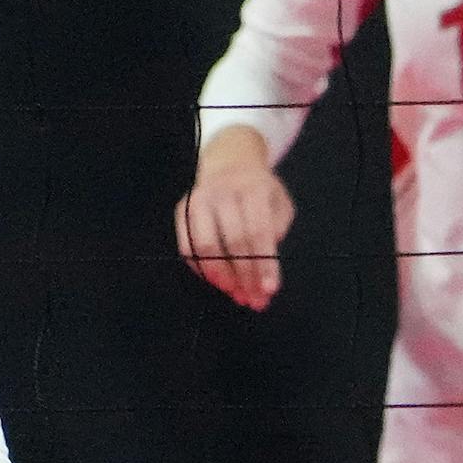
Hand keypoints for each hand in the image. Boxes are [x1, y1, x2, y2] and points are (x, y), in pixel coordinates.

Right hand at [176, 130, 295, 311]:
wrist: (228, 161)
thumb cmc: (259, 190)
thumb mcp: (279, 202)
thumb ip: (277, 230)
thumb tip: (265, 264)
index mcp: (253, 188)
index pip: (259, 232)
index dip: (264, 264)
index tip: (269, 290)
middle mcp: (223, 191)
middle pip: (233, 241)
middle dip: (245, 276)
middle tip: (254, 300)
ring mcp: (199, 200)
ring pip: (205, 246)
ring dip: (222, 277)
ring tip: (236, 294)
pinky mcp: (183, 210)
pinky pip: (187, 246)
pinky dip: (201, 270)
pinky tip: (218, 283)